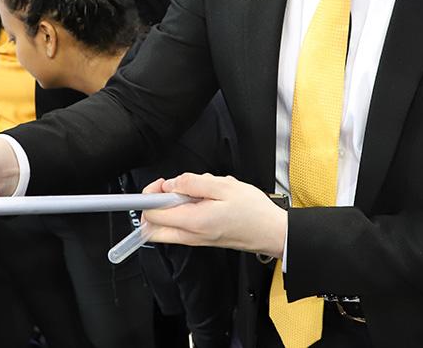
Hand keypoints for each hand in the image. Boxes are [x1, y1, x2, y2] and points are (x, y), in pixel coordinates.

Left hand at [140, 173, 286, 257]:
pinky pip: (181, 225)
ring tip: (197, 194)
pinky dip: (186, 211)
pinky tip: (205, 201)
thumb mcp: (224, 186)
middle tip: (172, 190)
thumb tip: (171, 184)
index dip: (151, 195)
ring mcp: (195, 239)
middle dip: (156, 205)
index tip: (163, 184)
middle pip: (153, 227)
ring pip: (167, 226)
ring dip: (174, 206)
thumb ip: (193, 183)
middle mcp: (190, 235)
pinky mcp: (201, 238)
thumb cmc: (253, 212)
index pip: (152, 214)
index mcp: (193, 222)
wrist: (272, 232)